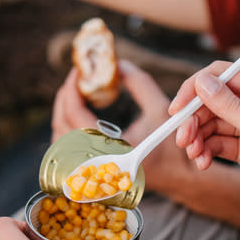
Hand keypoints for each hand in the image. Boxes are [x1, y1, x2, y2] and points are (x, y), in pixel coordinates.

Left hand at [51, 60, 197, 192]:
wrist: (179, 175)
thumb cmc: (172, 144)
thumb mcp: (159, 107)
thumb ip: (138, 82)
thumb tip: (118, 64)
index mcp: (114, 149)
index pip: (76, 116)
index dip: (71, 90)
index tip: (78, 72)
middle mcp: (99, 163)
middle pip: (61, 127)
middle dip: (63, 99)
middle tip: (75, 80)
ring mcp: (94, 171)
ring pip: (60, 141)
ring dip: (62, 114)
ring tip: (75, 94)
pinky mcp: (94, 172)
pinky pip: (68, 151)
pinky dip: (67, 129)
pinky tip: (78, 114)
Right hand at [170, 61, 239, 226]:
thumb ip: (231, 108)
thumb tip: (202, 82)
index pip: (220, 76)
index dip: (195, 89)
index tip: (177, 110)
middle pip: (211, 101)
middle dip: (193, 119)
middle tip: (182, 140)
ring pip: (211, 124)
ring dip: (197, 138)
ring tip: (194, 156)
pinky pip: (217, 143)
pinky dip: (206, 151)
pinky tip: (203, 164)